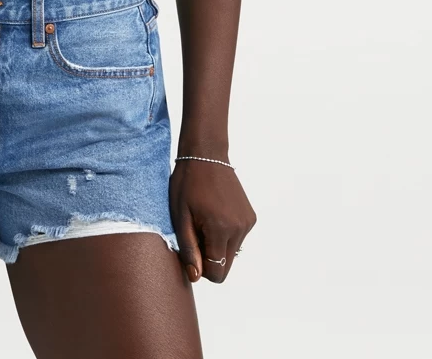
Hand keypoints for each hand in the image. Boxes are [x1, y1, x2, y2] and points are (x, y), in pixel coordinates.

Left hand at [169, 157, 256, 283]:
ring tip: (203, 220)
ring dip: (217, 244)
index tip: (191, 248)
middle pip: (226, 264)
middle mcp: (239, 228)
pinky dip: (225, 234)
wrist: (205, 155)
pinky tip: (214, 214)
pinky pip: (237, 238)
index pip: (217, 272)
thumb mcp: (180, 216)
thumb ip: (189, 249)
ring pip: (231, 252)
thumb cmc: (187, 184)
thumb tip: (196, 276)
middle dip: (209, 256)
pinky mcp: (250, 217)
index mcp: (221, 229)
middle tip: (195, 232)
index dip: (201, 268)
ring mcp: (247, 222)